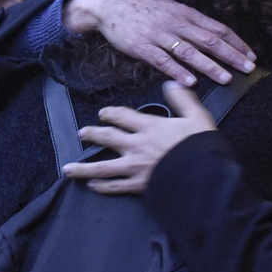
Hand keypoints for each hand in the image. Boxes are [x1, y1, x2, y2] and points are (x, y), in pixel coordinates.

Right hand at [63, 0, 255, 86]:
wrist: (109, 4)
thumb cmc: (140, 6)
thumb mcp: (168, 6)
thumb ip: (188, 20)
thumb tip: (208, 31)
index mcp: (185, 13)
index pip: (218, 28)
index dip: (236, 43)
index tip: (250, 55)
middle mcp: (176, 23)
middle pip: (209, 40)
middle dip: (231, 55)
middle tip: (248, 68)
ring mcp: (160, 35)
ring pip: (190, 52)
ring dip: (209, 66)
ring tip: (225, 78)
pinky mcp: (143, 47)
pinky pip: (163, 61)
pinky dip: (177, 71)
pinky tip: (190, 81)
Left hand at [63, 83, 217, 194]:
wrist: (204, 176)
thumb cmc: (201, 146)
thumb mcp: (197, 116)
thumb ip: (183, 99)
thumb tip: (171, 84)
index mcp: (150, 127)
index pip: (123, 116)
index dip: (111, 114)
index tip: (103, 113)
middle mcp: (137, 145)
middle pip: (108, 137)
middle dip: (93, 134)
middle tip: (82, 133)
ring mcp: (135, 167)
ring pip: (103, 167)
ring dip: (84, 167)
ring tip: (68, 169)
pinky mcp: (139, 185)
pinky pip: (115, 187)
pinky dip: (102, 187)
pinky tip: (92, 186)